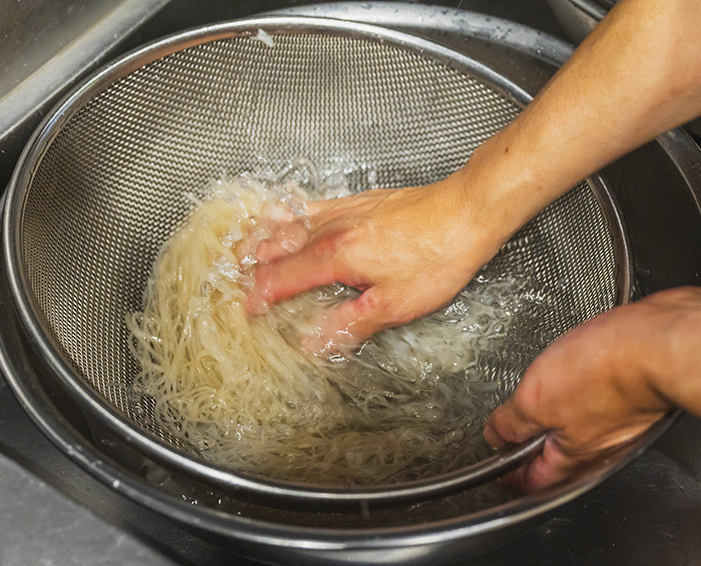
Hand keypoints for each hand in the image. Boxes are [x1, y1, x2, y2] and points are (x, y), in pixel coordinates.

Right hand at [249, 174, 508, 350]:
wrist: (465, 212)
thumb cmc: (437, 257)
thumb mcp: (394, 305)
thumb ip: (349, 324)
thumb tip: (313, 343)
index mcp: (336, 257)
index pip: (282, 278)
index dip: (260, 296)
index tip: (249, 310)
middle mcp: (332, 229)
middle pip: (277, 247)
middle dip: (252, 265)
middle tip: (235, 279)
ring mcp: (344, 211)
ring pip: (289, 222)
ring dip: (263, 238)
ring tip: (244, 247)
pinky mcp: (358, 200)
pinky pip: (311, 205)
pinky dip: (289, 213)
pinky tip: (286, 214)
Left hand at [483, 287, 700, 492]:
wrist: (663, 340)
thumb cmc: (608, 370)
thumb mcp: (535, 399)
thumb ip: (511, 422)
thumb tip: (495, 434)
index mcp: (573, 460)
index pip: (531, 482)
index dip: (506, 471)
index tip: (493, 457)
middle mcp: (601, 450)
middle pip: (557, 457)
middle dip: (530, 441)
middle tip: (508, 423)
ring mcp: (621, 424)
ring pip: (579, 428)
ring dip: (557, 412)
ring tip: (538, 392)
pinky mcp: (635, 396)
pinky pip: (599, 402)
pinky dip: (583, 391)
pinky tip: (575, 371)